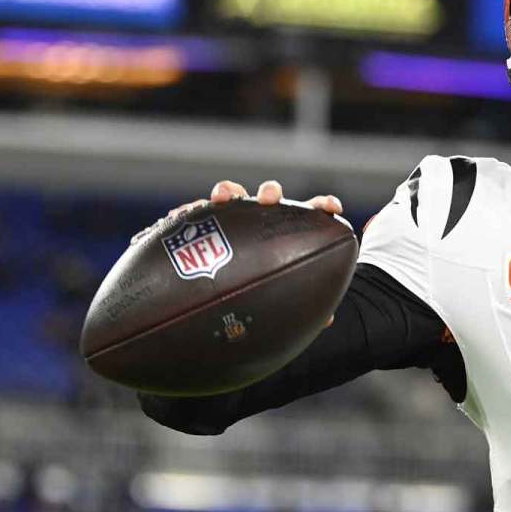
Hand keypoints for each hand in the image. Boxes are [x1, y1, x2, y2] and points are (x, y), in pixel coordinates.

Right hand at [161, 180, 343, 328]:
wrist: (224, 296)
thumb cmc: (265, 295)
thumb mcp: (286, 303)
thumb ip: (306, 308)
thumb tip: (328, 320)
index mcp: (287, 233)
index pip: (311, 213)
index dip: (323, 206)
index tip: (332, 207)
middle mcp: (261, 220)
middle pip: (269, 196)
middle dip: (270, 192)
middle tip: (268, 199)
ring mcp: (233, 219)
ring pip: (232, 195)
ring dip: (227, 191)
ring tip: (219, 198)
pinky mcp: (203, 225)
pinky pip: (195, 214)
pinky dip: (187, 211)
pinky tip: (178, 216)